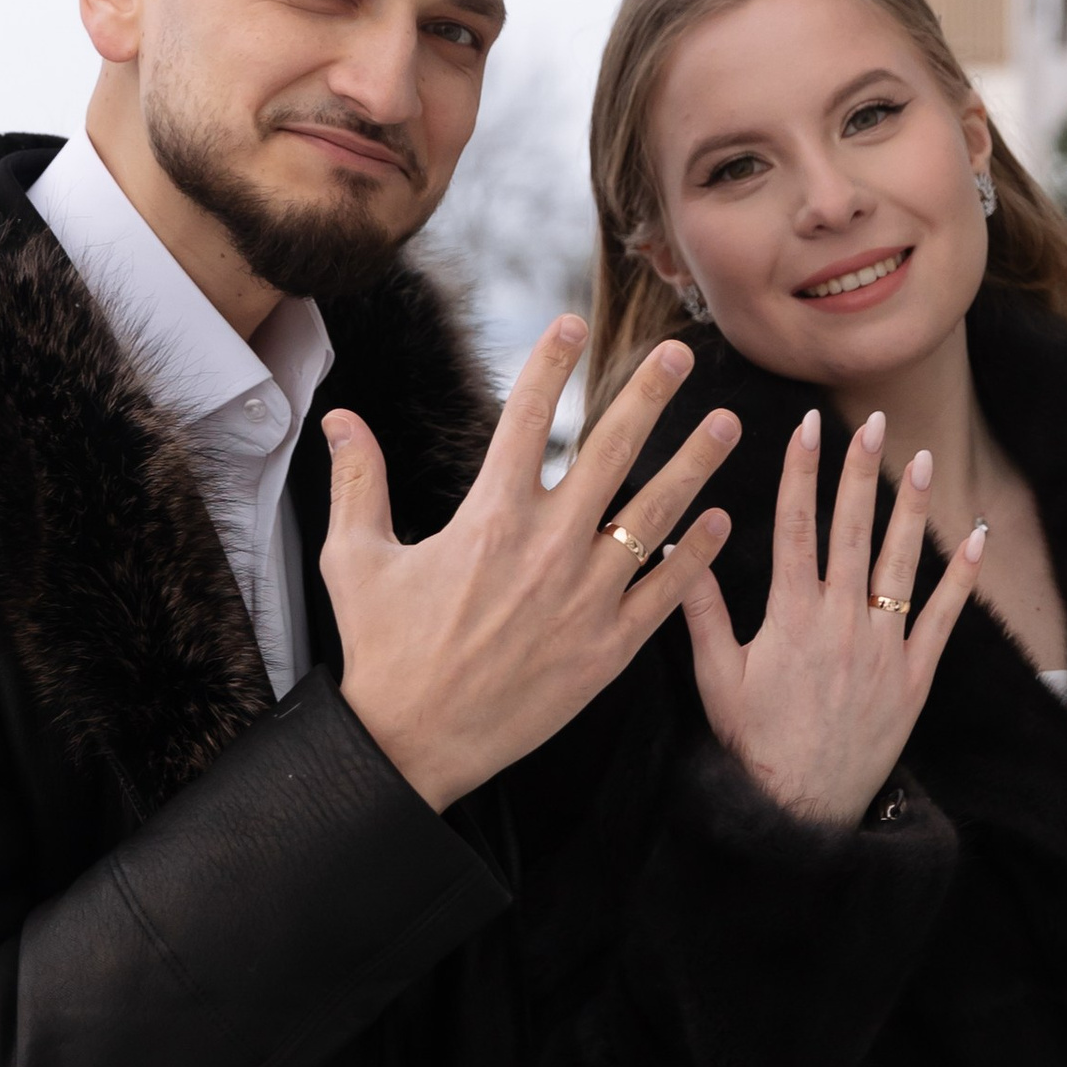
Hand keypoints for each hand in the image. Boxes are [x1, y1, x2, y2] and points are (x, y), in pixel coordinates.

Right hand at [322, 319, 739, 815]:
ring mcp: (584, 598)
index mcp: (489, 517)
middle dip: (648, 395)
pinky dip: (697, 558)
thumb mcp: (355, 559)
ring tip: (726, 425)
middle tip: (679, 354)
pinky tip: (719, 525)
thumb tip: (339, 418)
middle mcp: (546, 547)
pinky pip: (666, 593)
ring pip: (655, 516)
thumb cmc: (382, 652)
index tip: (573, 322)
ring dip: (694, 466)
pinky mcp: (607, 649)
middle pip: (610, 451)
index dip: (551, 363)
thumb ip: (357, 482)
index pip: (526, 418)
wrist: (411, 745)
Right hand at [676, 406, 985, 825]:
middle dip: (859, 471)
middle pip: (851, 531)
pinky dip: (961, 578)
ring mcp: (882, 647)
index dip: (800, 472)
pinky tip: (973, 537)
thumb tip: (681, 545)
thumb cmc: (751, 743)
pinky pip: (943, 618)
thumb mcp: (714, 675)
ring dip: (910, 509)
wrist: (800, 807)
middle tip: (870, 423)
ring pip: (899, 563)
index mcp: (789, 616)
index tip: (806, 428)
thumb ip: (699, 607)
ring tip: (919, 459)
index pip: (796, 527)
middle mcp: (840, 622)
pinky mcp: (914, 677)